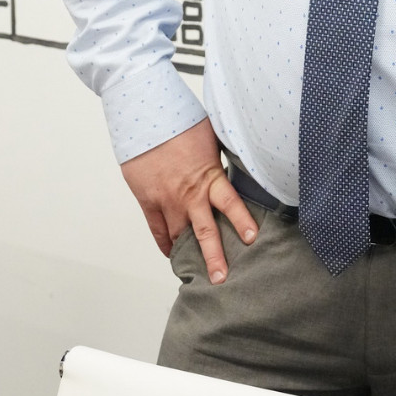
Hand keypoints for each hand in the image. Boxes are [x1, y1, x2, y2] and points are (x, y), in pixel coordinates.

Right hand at [120, 118, 257, 284]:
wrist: (143, 116)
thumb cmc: (179, 121)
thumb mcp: (211, 137)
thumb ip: (223, 158)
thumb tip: (245, 160)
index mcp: (208, 176)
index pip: (230, 204)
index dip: (242, 221)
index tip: (252, 238)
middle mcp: (188, 194)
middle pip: (205, 232)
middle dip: (215, 257)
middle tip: (222, 278)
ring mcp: (166, 200)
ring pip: (180, 235)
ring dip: (189, 254)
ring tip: (198, 274)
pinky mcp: (147, 200)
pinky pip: (157, 229)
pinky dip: (165, 243)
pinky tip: (172, 254)